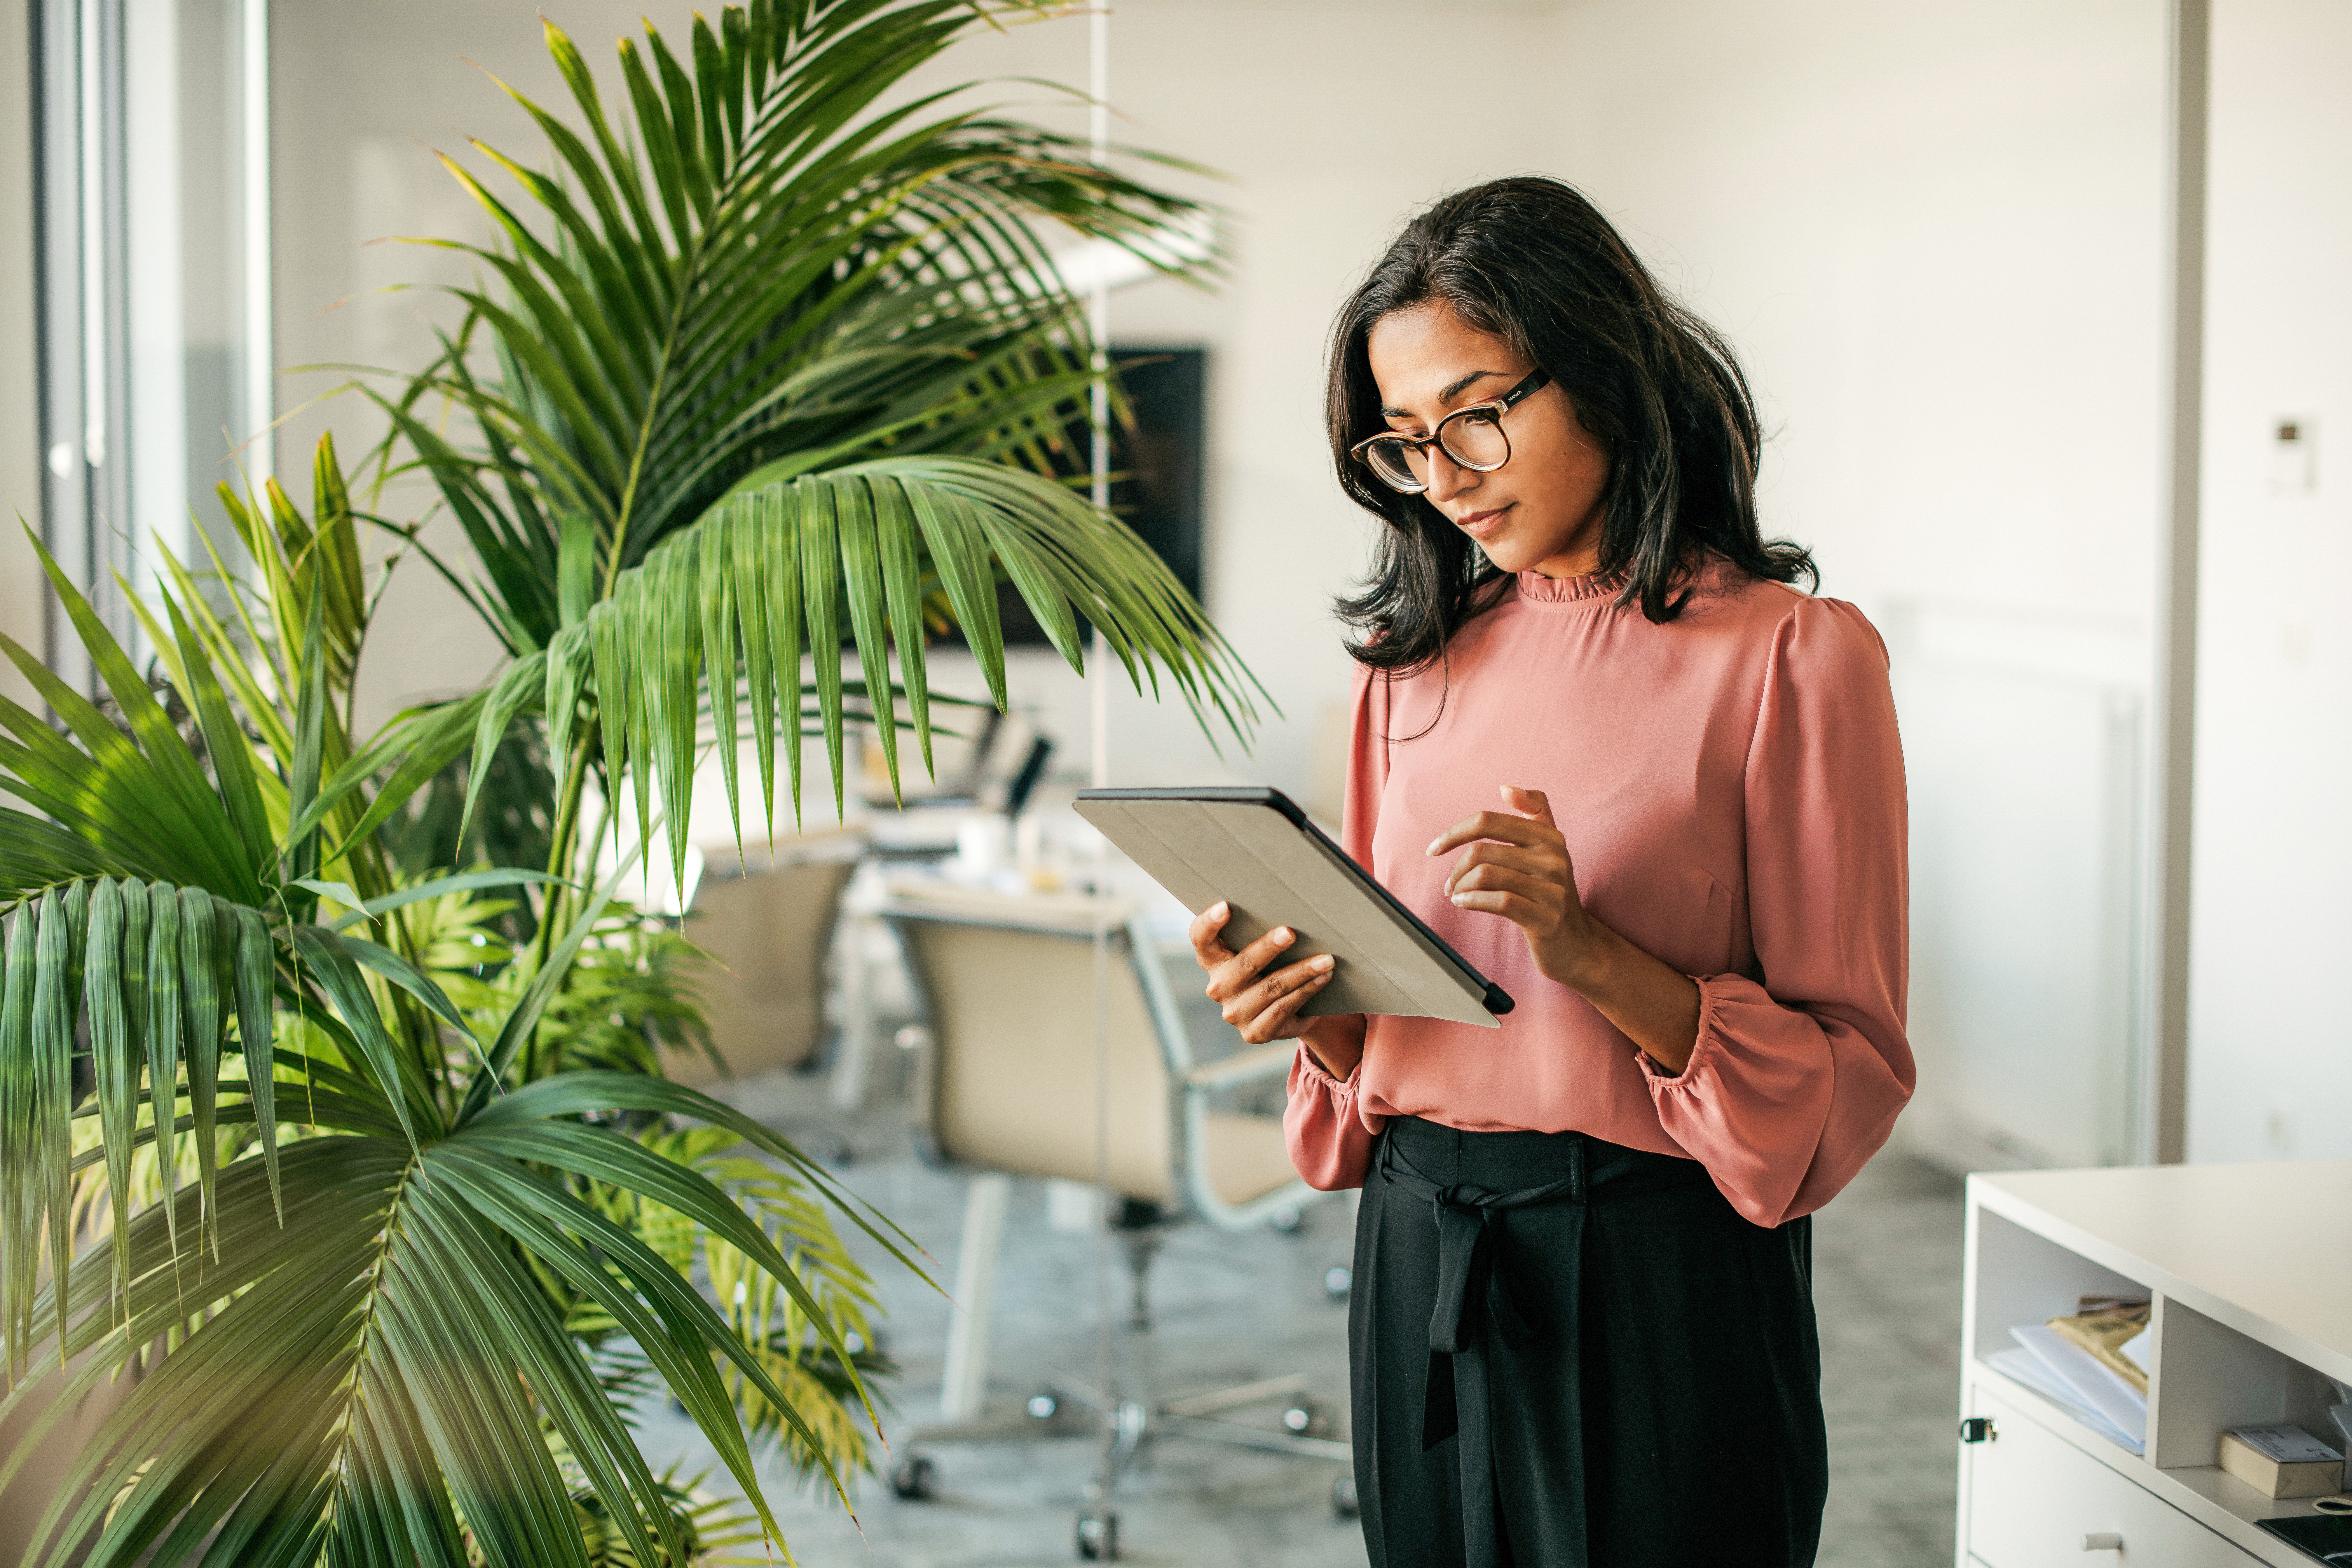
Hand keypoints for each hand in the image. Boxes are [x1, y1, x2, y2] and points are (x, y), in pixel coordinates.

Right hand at [1188, 902, 1367, 1076]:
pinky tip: (1323, 978)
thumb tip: (1292, 907)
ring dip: (1302, 971)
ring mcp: (1235, 1013)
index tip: (1225, 906)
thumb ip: (1258, 933)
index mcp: (1213, 960)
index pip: (1201, 938)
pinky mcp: (1255, 1032)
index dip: (1209, 923)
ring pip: (1271, 987)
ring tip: (1326, 959)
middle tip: (1291, 933)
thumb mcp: (1258, 950)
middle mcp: (1219, 987)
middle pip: (1244, 964)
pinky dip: (1307, 991)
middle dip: (1269, 947)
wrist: (1282, 1012)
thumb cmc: (1270, 967)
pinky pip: (1284, 1008)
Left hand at [1428, 785, 1597, 988]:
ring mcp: (1552, 889)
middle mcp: (1554, 858)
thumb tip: (1506, 788)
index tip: (1435, 849)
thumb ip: (1535, 812)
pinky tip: (1464, 905)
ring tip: (1457, 896)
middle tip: (1450, 885)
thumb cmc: (1551, 893)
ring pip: (1485, 876)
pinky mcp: (1546, 918)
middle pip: (1481, 851)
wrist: (1577, 943)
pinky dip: (1471, 902)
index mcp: (1550, 837)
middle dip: (1456, 870)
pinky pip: (1498, 901)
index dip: (1454, 832)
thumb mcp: (1550, 849)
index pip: (1489, 821)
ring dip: (1460, 887)